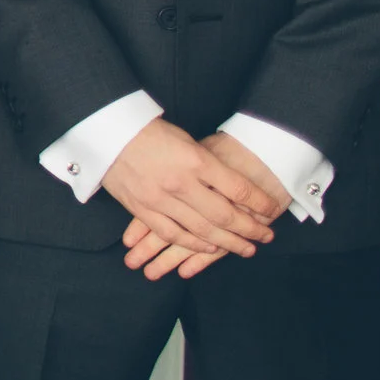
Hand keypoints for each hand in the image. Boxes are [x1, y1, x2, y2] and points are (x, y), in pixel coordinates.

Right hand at [120, 134, 291, 279]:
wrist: (106, 131)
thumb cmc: (149, 131)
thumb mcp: (186, 139)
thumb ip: (208, 164)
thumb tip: (236, 188)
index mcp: (195, 159)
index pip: (238, 188)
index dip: (260, 202)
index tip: (273, 210)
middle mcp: (180, 182)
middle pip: (225, 214)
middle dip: (251, 228)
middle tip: (267, 236)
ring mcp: (160, 198)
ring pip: (202, 230)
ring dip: (228, 242)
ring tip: (246, 249)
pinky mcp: (142, 208)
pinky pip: (172, 233)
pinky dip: (193, 245)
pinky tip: (210, 248)